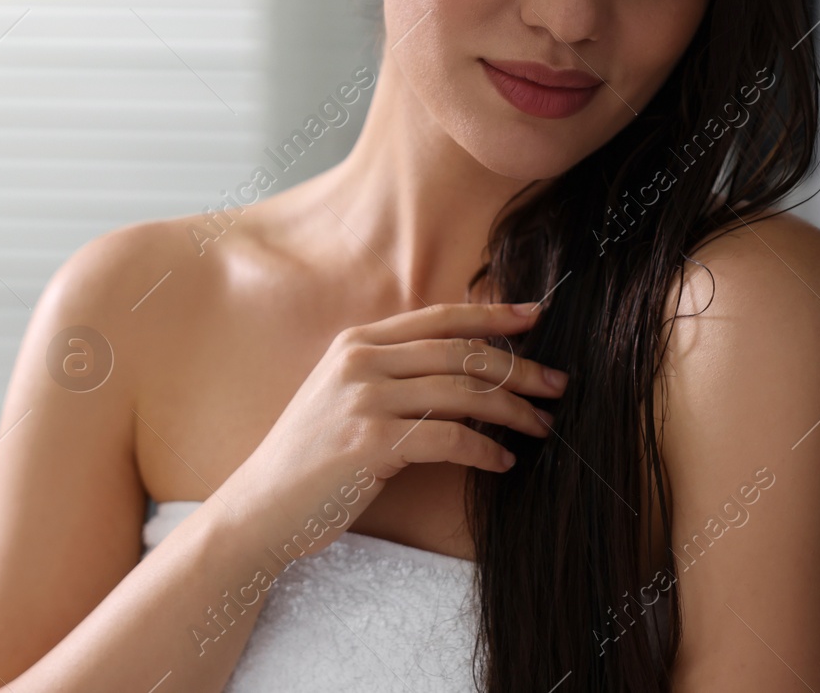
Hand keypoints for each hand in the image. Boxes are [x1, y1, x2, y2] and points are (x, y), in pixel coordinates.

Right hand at [215, 302, 567, 554]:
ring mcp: (363, 399)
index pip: (440, 317)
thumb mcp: (345, 397)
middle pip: (461, 354)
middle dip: (518, 369)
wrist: (261, 506)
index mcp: (357, 343)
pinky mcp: (369, 442)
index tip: (537, 316)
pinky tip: (503, 462)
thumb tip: (468, 368)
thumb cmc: (312, 458)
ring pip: (462, 394)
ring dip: (513, 411)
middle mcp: (360, 361)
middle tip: (558, 386)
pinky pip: (448, 438)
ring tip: (542, 428)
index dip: (493, 314)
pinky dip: (484, 450)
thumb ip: (392, 373)